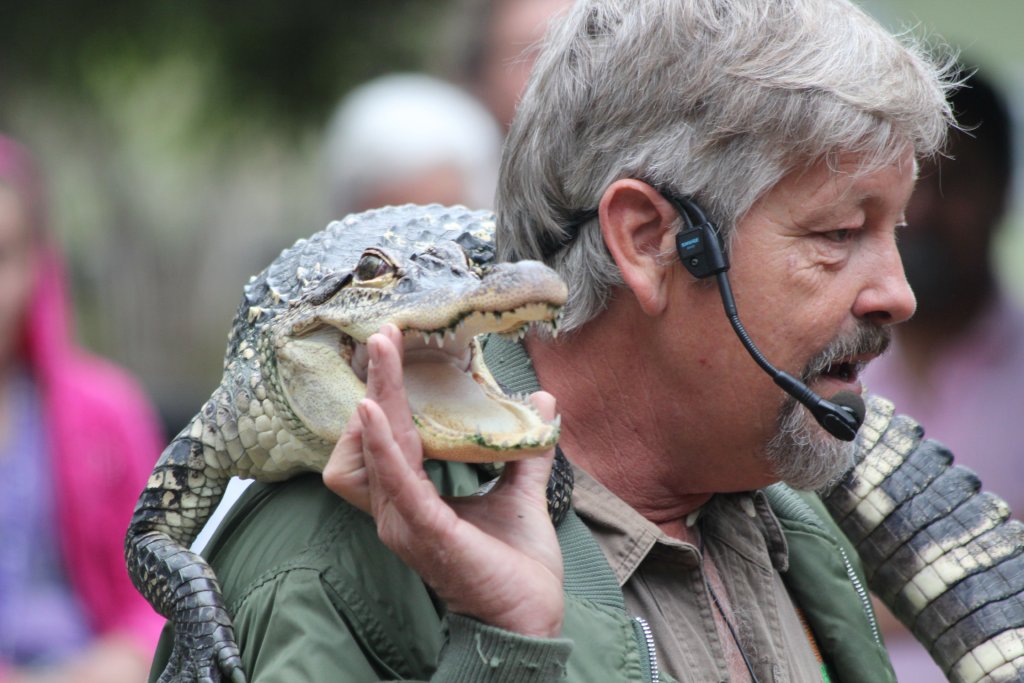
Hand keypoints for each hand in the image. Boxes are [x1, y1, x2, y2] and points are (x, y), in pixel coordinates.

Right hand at [323, 323, 563, 636]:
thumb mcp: (521, 493)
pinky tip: (375, 410)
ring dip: (381, 398)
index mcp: (415, 500)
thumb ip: (525, 448)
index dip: (391, 393)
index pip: (393, 436)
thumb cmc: (516, 567)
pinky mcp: (422, 530)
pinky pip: (396, 480)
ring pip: (381, 448)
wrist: (529, 619)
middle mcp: (398, 510)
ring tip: (384, 355)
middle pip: (376, 434)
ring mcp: (405, 522)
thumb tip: (544, 401)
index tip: (398, 349)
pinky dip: (383, 443)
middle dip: (380, 383)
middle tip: (387, 335)